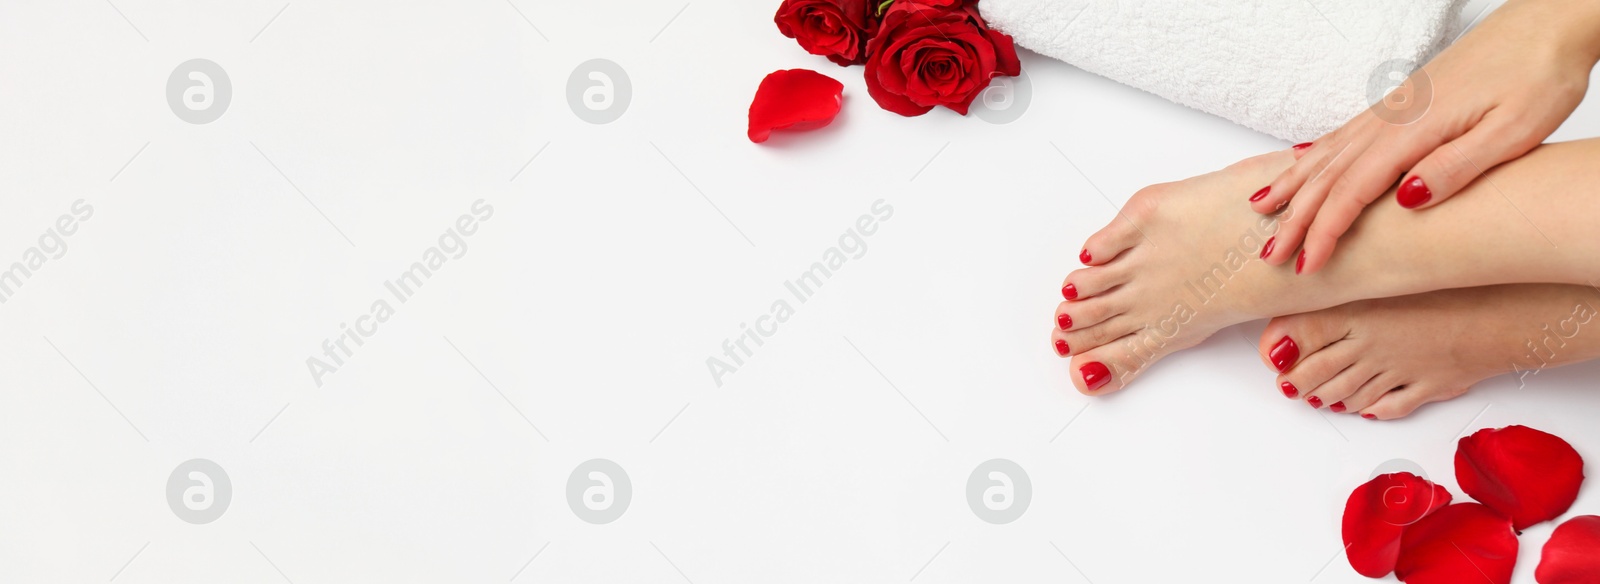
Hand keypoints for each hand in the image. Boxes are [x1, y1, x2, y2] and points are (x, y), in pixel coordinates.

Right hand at [1252, 0, 1599, 274]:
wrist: (1545, 25)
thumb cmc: (1538, 75)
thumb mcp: (1514, 131)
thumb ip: (1457, 166)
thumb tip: (1407, 201)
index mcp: (1416, 130)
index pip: (1355, 191)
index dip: (1326, 231)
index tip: (1307, 264)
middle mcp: (1393, 119)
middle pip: (1329, 176)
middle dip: (1296, 218)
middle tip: (1269, 254)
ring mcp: (1392, 109)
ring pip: (1328, 152)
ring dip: (1294, 184)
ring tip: (1263, 208)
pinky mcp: (1400, 103)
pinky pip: (1342, 134)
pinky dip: (1313, 154)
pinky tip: (1301, 160)